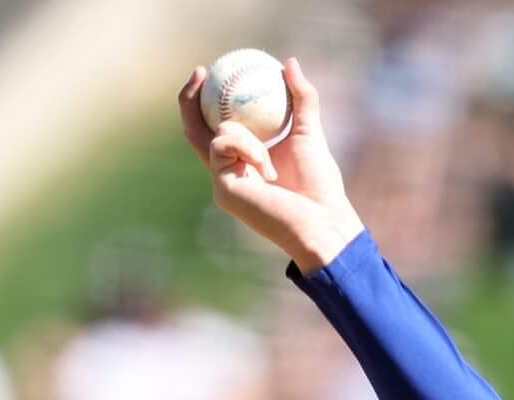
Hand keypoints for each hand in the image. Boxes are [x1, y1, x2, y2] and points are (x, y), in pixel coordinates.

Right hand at [176, 57, 363, 272]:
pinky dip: (249, 148)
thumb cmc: (320, 187)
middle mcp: (227, 171)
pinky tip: (268, 171)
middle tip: (200, 71)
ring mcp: (222, 181)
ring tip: (271, 159)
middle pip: (194, 130)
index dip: (203, 99)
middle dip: (189, 99)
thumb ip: (301, 99)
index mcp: (243, 160)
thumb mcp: (310, 133)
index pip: (213, 127)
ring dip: (245, 135)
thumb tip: (290, 63)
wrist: (323, 222)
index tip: (207, 71)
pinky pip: (225, 147)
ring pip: (218, 133)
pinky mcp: (223, 188)